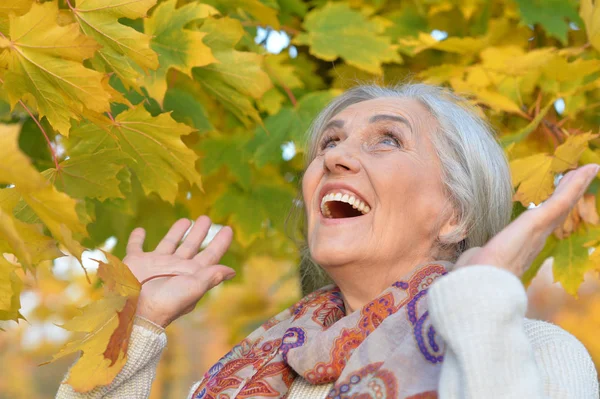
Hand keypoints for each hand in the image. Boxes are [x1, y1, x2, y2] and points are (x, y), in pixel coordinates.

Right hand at [124, 216, 234, 327]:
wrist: (136, 309)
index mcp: (191, 273)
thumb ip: (211, 276)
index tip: (228, 229)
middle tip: (205, 218)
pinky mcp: (136, 262)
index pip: (210, 255)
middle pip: (190, 246)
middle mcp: (175, 267)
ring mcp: (155, 264)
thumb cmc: (167, 302)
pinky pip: (136, 246)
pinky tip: (141, 230)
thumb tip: (232, 271)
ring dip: (176, 232)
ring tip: (186, 220)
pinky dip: (137, 238)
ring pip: (169, 243)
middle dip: (199, 233)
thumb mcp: (194, 287)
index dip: (220, 242)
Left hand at [454, 164, 599, 275]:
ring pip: (564, 202)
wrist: (481, 286)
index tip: (559, 199)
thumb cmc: (475, 279)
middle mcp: (536, 239)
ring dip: (576, 184)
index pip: (542, 223)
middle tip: (582, 176)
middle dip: (570, 193)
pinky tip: (587, 169)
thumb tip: (469, 260)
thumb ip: (478, 258)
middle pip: (558, 211)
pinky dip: (576, 183)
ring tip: (589, 169)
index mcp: (523, 247)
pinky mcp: (538, 221)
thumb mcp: (478, 262)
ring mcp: (539, 230)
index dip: (553, 210)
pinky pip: (562, 199)